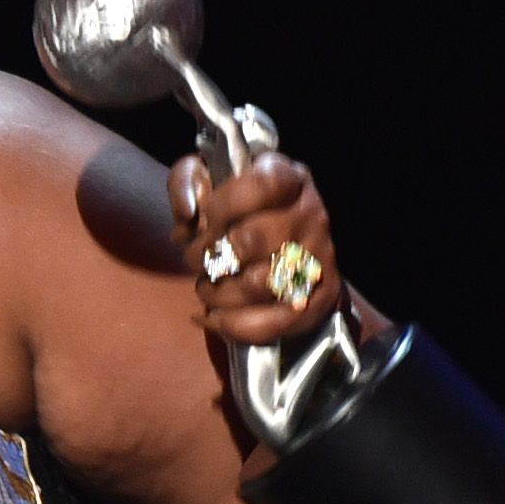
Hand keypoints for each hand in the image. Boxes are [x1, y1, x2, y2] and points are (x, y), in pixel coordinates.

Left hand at [170, 148, 342, 346]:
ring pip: (257, 286)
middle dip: (207, 256)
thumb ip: (186, 182)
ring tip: (205, 287)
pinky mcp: (318, 299)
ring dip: (217, 293)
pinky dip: (232, 326)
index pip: (259, 186)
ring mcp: (318, 259)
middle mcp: (311, 215)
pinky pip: (271, 324)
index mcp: (288, 178)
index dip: (220, 208)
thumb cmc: (239, 208)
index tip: (203, 222)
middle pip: (251, 241)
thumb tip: (188, 213)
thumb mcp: (208, 177)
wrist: (289, 245)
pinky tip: (211, 317)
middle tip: (196, 260)